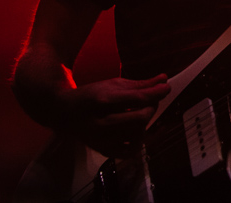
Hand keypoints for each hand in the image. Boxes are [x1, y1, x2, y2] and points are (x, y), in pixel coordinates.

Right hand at [55, 74, 170, 157]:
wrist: (63, 113)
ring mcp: (101, 139)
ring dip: (145, 123)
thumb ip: (140, 84)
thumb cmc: (91, 95)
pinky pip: (128, 151)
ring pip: (136, 135)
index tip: (166, 88)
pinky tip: (135, 132)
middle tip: (150, 102)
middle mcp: (101, 121)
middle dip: (151, 108)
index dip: (156, 93)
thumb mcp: (114, 84)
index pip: (137, 98)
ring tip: (140, 114)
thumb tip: (164, 79)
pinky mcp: (102, 149)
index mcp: (103, 99)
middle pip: (139, 118)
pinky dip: (137, 142)